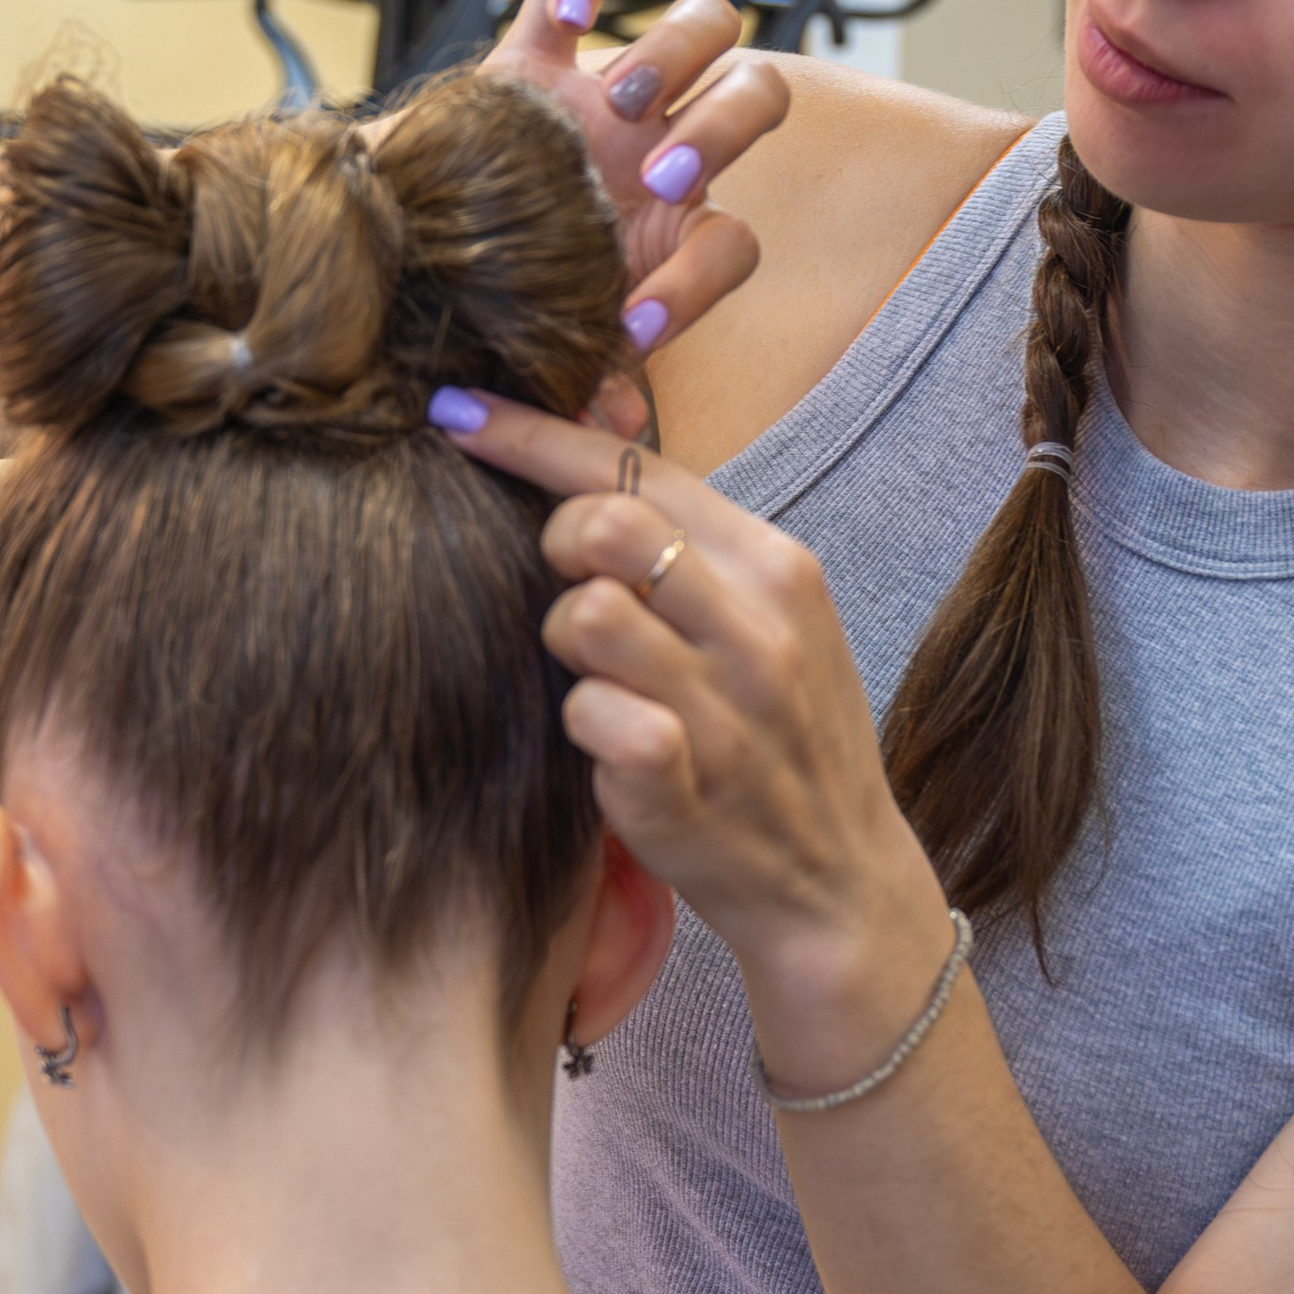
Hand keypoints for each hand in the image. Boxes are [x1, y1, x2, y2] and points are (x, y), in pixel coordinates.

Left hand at [429, 393, 957, 1090]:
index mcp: (776, 566)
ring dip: (562, 643)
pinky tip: (604, 743)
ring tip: (593, 676)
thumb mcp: (767, 621)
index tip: (455, 411)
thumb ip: (689, 540)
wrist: (838, 881)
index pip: (637, 467)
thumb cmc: (781, 740)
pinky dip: (583, 725)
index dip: (531, 433)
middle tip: (563, 590)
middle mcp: (759, 628)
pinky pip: (593, 718)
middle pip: (603, 525)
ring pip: (586, 616)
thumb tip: (586, 434)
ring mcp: (726, 711)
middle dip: (552, 546)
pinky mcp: (686, 788)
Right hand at [483, 0, 787, 431]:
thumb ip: (578, 380)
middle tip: (651, 176)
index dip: (697, 285)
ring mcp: (606, 91)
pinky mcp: (537, 46)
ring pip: (704, 28)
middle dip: (721, 134)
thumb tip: (615, 423)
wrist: (409, 253)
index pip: (731, 245)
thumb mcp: (533, 345)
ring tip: (615, 100)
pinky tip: (569, 26)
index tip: (633, 319)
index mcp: (670, 230)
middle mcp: (657, 148)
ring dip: (674, 54)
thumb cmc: (487, 304)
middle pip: (756, 99)